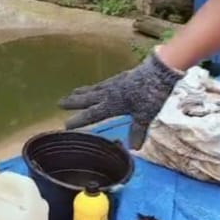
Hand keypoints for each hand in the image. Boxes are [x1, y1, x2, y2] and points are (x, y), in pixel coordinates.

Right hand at [58, 49, 183, 149]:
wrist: (160, 70)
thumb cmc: (151, 94)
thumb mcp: (145, 115)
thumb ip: (137, 131)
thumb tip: (133, 149)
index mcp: (112, 104)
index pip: (91, 115)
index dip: (78, 121)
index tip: (66, 125)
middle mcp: (109, 94)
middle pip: (87, 99)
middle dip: (73, 102)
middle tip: (59, 103)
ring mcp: (114, 84)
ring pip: (93, 89)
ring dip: (82, 92)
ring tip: (72, 93)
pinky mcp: (121, 77)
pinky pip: (102, 84)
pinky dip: (95, 87)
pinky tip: (95, 87)